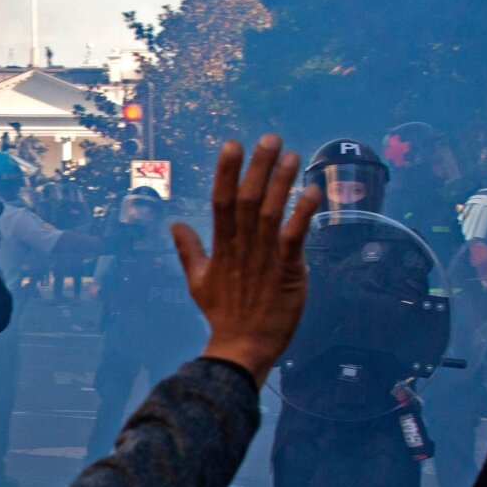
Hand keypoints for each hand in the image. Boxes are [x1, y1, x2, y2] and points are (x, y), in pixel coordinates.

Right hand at [171, 136, 319, 384]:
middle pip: (248, 199)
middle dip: (259, 167)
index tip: (232, 144)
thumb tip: (175, 225)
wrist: (242, 347)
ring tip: (292, 156)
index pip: (221, 201)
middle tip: (271, 139)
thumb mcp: (198, 281)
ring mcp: (264, 258)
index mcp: (221, 247)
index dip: (226, 171)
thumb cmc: (223, 315)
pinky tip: (312, 192)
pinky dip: (303, 214)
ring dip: (282, 183)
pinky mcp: (287, 271)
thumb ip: (188, 250)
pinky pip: (294, 237)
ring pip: (271, 213)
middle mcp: (242, 247)